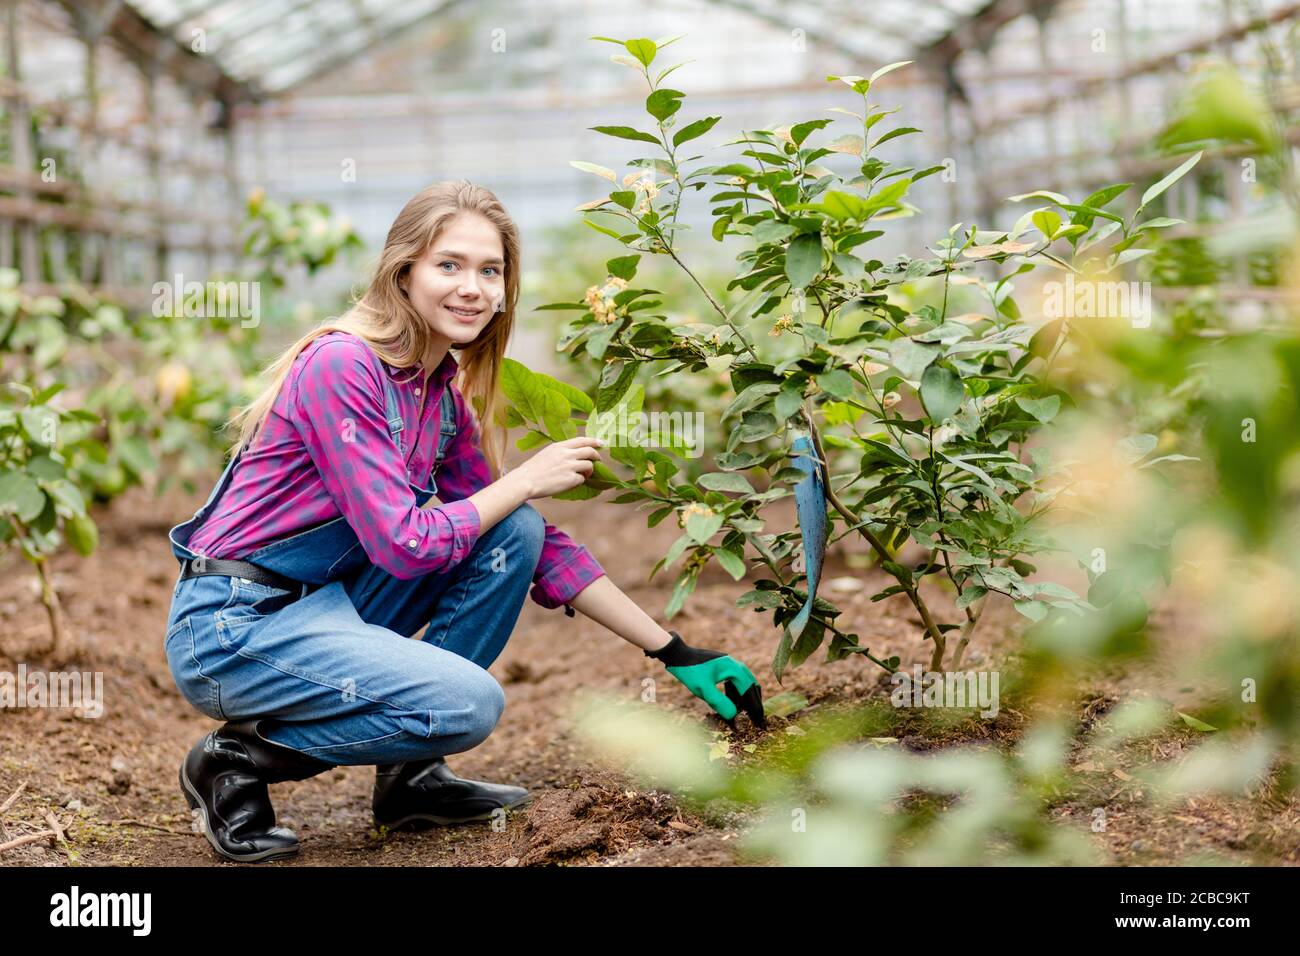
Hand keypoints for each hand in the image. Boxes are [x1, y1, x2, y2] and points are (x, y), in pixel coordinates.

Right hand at [513, 436, 603, 498]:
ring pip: (589, 466)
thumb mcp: (547, 453)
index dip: (594, 441)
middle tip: (598, 460)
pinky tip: (572, 483)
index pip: (582, 440)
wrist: (526, 481)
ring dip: (588, 471)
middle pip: (590, 451)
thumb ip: (562, 451)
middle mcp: (567, 454)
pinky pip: (582, 479)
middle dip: (597, 456)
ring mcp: (570, 467)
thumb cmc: (533, 469)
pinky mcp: (571, 479)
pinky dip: (579, 481)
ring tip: (583, 475)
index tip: (602, 442)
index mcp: (560, 446)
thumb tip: (576, 453)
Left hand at [644, 631, 766, 727]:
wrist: (678, 655)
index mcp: (733, 669)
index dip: (754, 707)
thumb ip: (719, 702)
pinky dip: (737, 692)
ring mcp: (729, 664)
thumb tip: (733, 716)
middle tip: (757, 718)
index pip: (749, 691)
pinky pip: (736, 680)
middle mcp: (735, 665)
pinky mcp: (723, 666)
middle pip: (751, 685)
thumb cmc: (690, 671)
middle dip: (754, 702)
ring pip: (744, 682)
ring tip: (746, 712)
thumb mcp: (703, 689)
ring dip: (745, 697)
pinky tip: (733, 701)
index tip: (758, 721)